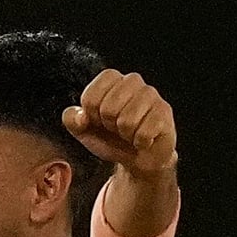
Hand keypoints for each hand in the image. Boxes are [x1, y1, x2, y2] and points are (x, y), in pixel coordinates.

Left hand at [61, 69, 177, 176]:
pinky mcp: (165, 112)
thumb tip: (81, 116)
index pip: (90, 97)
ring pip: (127, 121)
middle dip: (109, 126)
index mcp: (110, 79)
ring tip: (130, 132)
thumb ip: (71, 119)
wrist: (137, 157)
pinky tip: (143, 139)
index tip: (99, 121)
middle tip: (117, 128)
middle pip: (108, 108)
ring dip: (125, 135)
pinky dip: (140, 142)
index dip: (91, 116)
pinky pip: (144, 133)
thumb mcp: (83, 130)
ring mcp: (151, 95)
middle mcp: (132, 80)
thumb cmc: (111, 138)